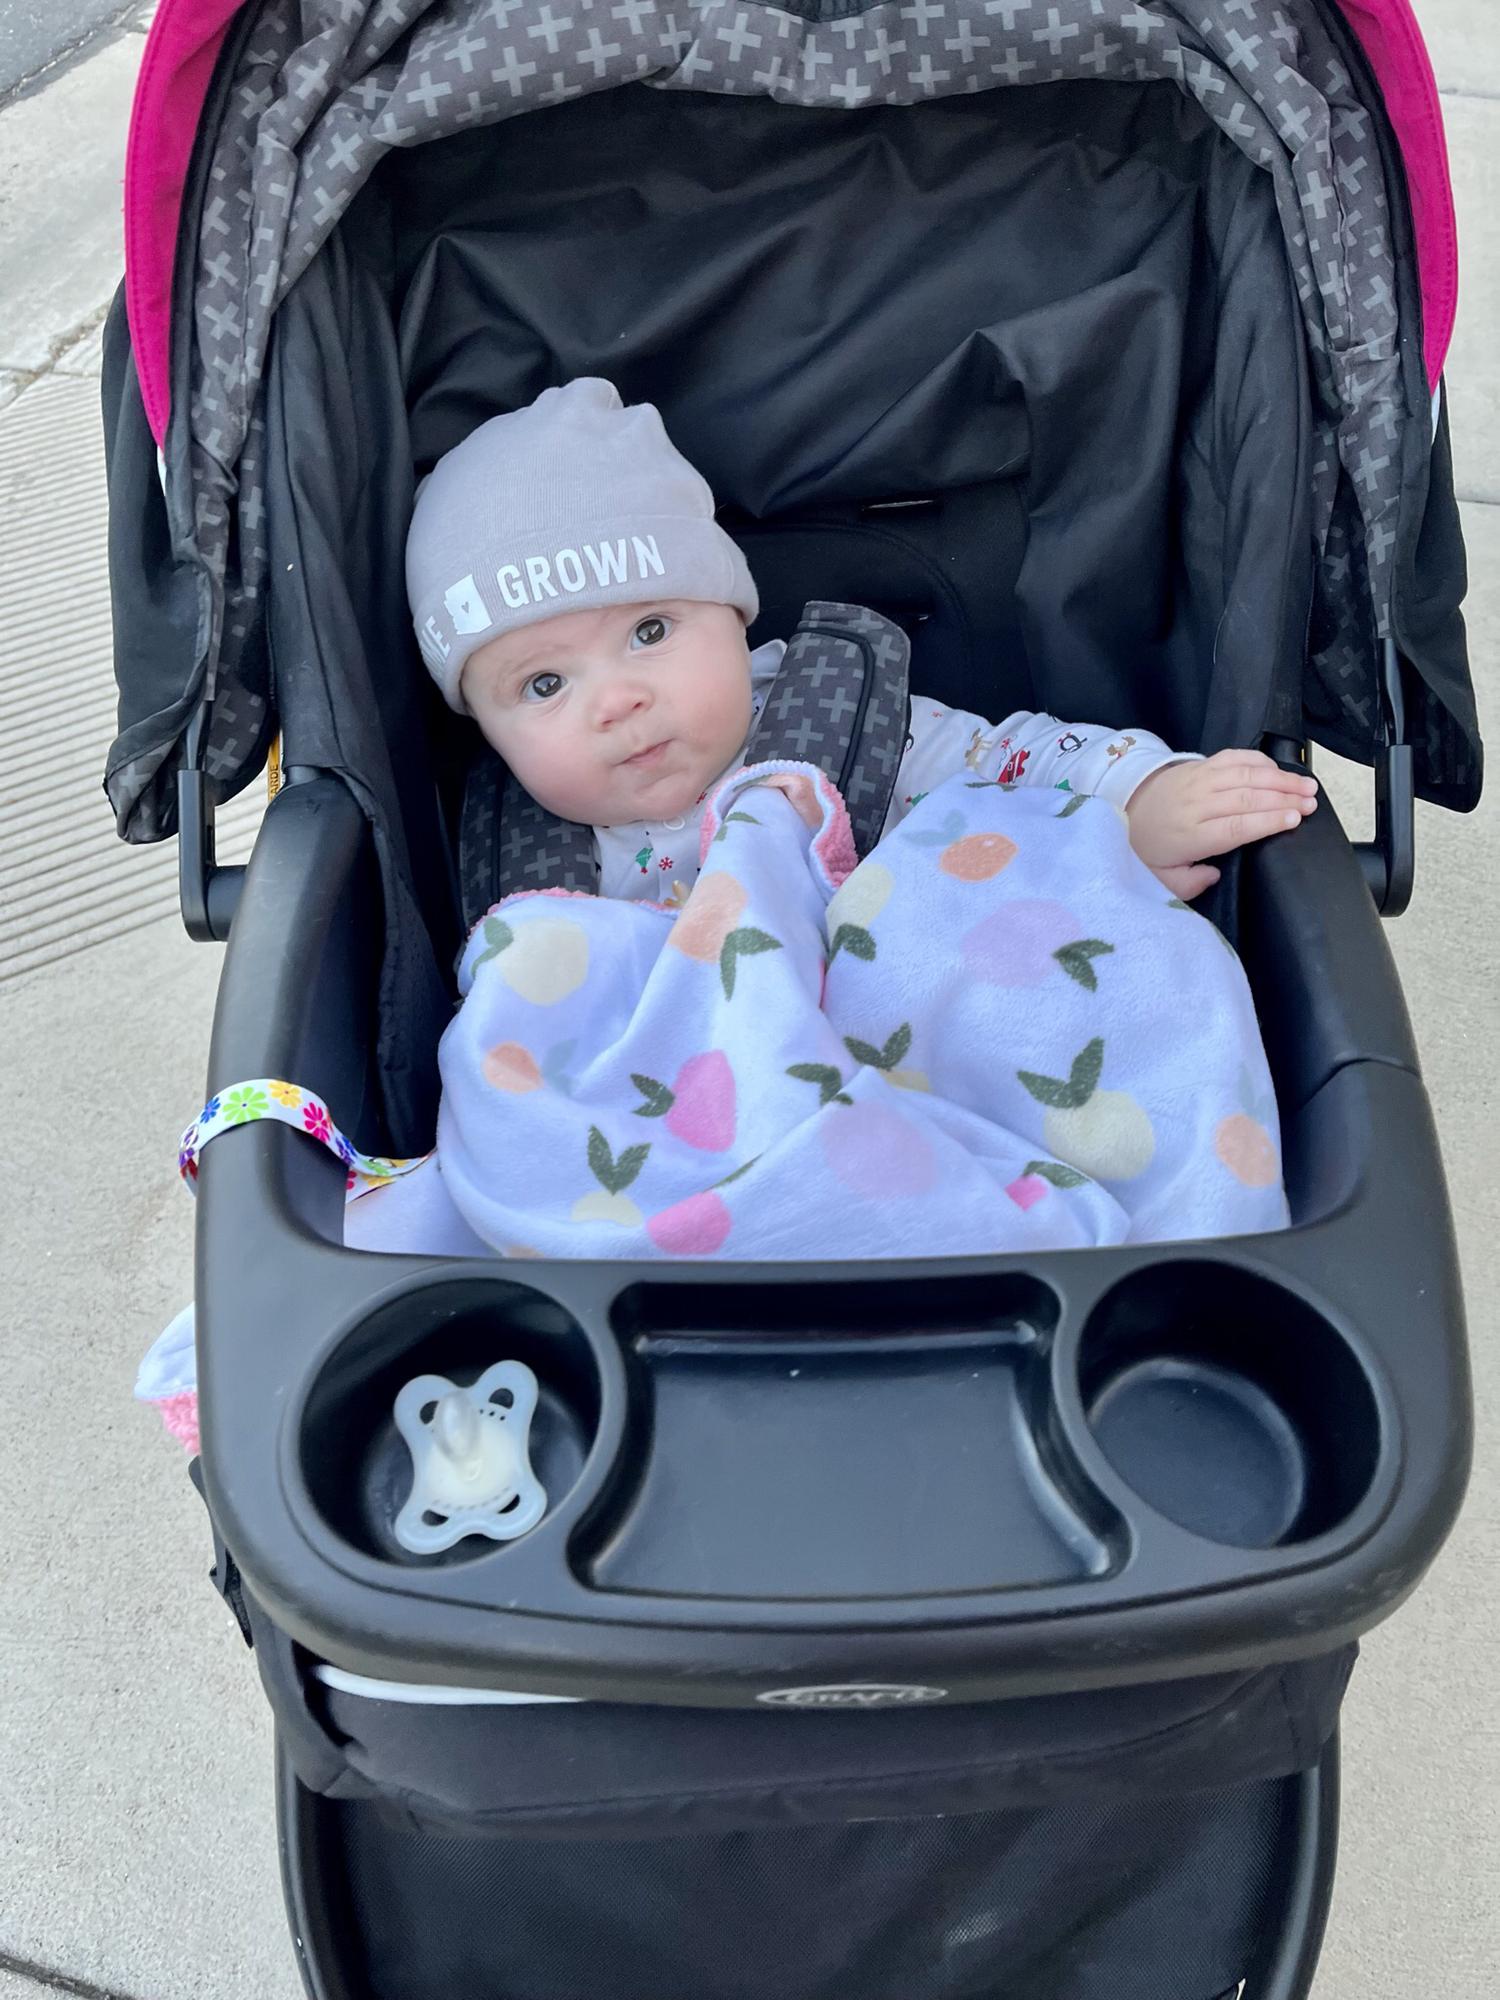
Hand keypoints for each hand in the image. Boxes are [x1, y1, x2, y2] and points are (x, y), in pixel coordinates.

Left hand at [1125, 750, 1317, 900]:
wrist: (1121, 808)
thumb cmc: (1148, 847)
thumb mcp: (1163, 879)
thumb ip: (1191, 883)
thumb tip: (1215, 875)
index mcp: (1190, 835)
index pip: (1236, 826)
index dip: (1268, 821)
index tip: (1295, 819)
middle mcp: (1196, 803)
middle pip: (1247, 798)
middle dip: (1284, 798)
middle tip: (1312, 803)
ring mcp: (1198, 780)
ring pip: (1245, 774)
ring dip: (1279, 779)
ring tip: (1307, 786)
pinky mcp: (1199, 765)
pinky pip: (1233, 757)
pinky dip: (1259, 761)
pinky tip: (1278, 770)